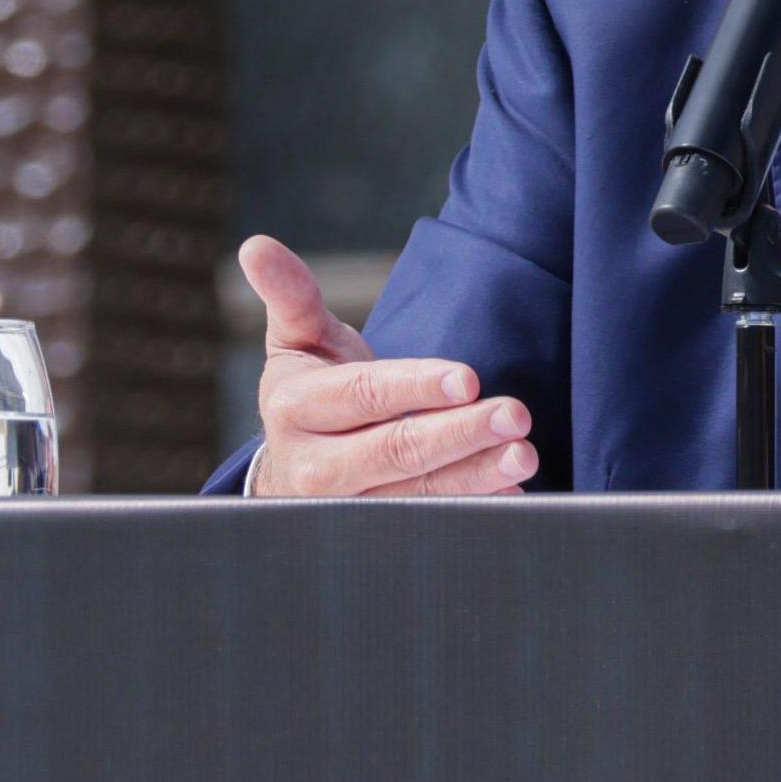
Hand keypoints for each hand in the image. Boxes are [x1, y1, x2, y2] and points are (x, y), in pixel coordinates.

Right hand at [239, 236, 538, 496]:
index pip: (362, 395)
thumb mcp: (294, 340)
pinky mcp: (377, 533)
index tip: (469, 377)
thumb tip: (256, 247)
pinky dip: (475, 508)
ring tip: (524, 455)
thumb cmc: (309, 388)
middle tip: (516, 415)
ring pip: (418, 494)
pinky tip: (512, 490)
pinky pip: (431, 523)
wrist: (292, 468)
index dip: (414, 387)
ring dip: (476, 476)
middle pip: (395, 450)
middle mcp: (316, 466)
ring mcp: (348, 508)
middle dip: (460, 434)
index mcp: (296, 408)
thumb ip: (289, 295)